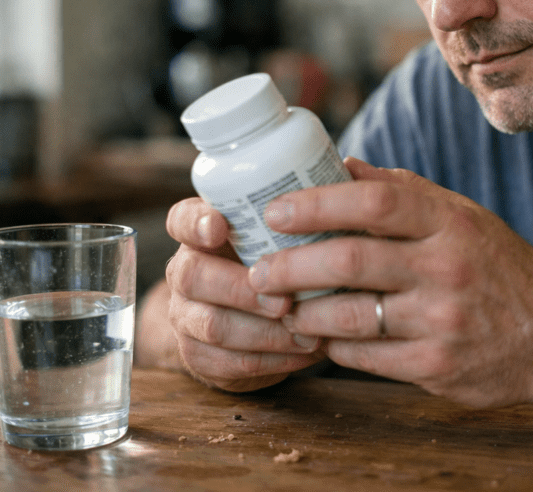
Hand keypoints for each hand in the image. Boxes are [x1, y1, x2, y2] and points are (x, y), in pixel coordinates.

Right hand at [163, 198, 326, 391]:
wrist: (253, 325)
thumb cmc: (282, 262)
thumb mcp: (285, 233)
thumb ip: (308, 207)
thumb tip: (351, 169)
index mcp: (202, 232)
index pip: (181, 219)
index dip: (195, 223)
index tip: (220, 227)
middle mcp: (186, 270)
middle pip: (192, 275)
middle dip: (240, 289)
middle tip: (284, 301)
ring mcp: (187, 315)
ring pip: (212, 325)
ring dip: (264, 332)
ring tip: (309, 334)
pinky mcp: (201, 357)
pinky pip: (230, 363)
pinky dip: (272, 361)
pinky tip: (305, 353)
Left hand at [248, 157, 532, 407]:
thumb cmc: (498, 267)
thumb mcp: (462, 216)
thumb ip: (404, 191)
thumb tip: (342, 165)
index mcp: (451, 222)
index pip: (376, 200)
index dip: (317, 203)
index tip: (276, 212)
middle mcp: (447, 268)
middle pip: (350, 259)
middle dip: (290, 266)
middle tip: (258, 271)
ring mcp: (442, 321)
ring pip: (348, 315)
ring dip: (303, 311)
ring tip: (280, 306)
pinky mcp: (436, 368)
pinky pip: (363, 357)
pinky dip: (332, 345)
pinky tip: (321, 336)